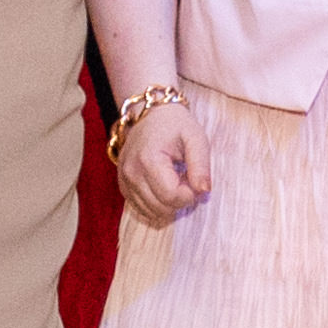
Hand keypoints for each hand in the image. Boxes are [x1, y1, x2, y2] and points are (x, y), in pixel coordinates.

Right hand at [111, 91, 210, 224]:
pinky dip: (157, 204)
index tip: (194, 178)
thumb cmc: (176, 125)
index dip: (190, 194)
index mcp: (148, 159)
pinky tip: (164, 187)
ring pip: (152, 213)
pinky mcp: (123, 186)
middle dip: (180, 200)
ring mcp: (124, 181)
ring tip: (175, 181)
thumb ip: (201, 165)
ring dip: (169, 204)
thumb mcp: (196, 137)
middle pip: (161, 208)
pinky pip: (142, 209)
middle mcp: (131, 173)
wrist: (151, 115)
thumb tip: (204, 191)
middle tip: (187, 179)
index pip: (172, 196)